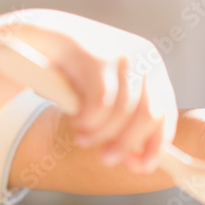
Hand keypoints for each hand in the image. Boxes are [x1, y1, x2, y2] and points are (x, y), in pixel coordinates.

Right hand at [14, 10, 178, 173]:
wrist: (37, 36)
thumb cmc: (73, 73)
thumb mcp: (106, 97)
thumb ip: (124, 123)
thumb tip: (140, 160)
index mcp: (152, 69)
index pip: (166, 113)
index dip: (155, 145)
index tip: (139, 167)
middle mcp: (143, 58)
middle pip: (150, 114)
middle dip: (128, 144)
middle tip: (106, 159)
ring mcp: (121, 54)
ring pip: (123, 112)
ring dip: (101, 134)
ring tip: (83, 139)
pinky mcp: (97, 55)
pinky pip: (102, 102)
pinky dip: (89, 119)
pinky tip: (76, 121)